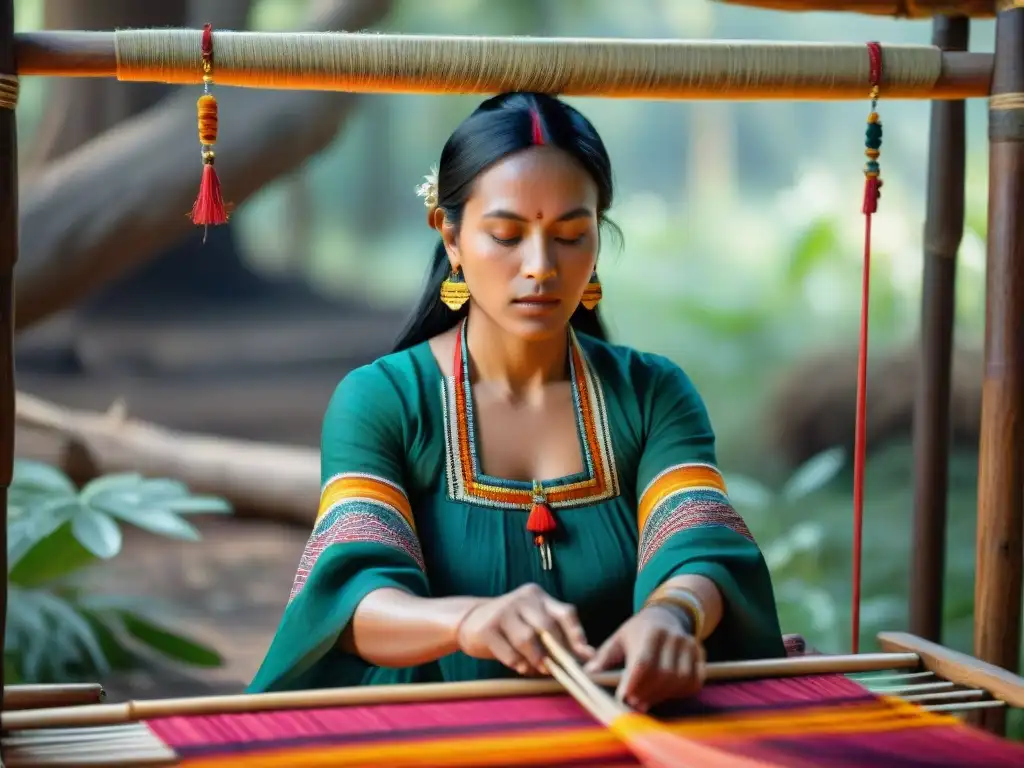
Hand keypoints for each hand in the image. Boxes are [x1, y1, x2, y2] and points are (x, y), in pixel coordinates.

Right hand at [456, 583, 594, 675]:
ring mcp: (503, 611)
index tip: (585, 655)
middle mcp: (522, 599)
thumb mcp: (534, 624)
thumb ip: (557, 636)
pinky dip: (519, 665)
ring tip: (537, 667)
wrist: (470, 620)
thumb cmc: (511, 627)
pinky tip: (520, 666)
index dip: (577, 634)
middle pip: (547, 627)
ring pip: (528, 640)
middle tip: (557, 668)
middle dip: (556, 651)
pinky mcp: (487, 628)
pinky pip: (510, 653)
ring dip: (536, 660)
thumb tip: (587, 656)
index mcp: (538, 596)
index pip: (565, 612)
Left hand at [584, 604, 704, 711]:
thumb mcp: (619, 638)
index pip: (644, 662)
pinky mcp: (700, 656)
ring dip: (661, 696)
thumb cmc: (637, 631)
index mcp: (650, 632)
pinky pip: (693, 682)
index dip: (634, 683)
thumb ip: (604, 657)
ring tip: (646, 701)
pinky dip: (678, 693)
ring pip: (679, 681)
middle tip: (633, 704)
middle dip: (647, 693)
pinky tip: (663, 693)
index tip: (622, 698)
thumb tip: (588, 674)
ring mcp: (689, 646)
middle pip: (663, 674)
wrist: (666, 616)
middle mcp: (672, 637)